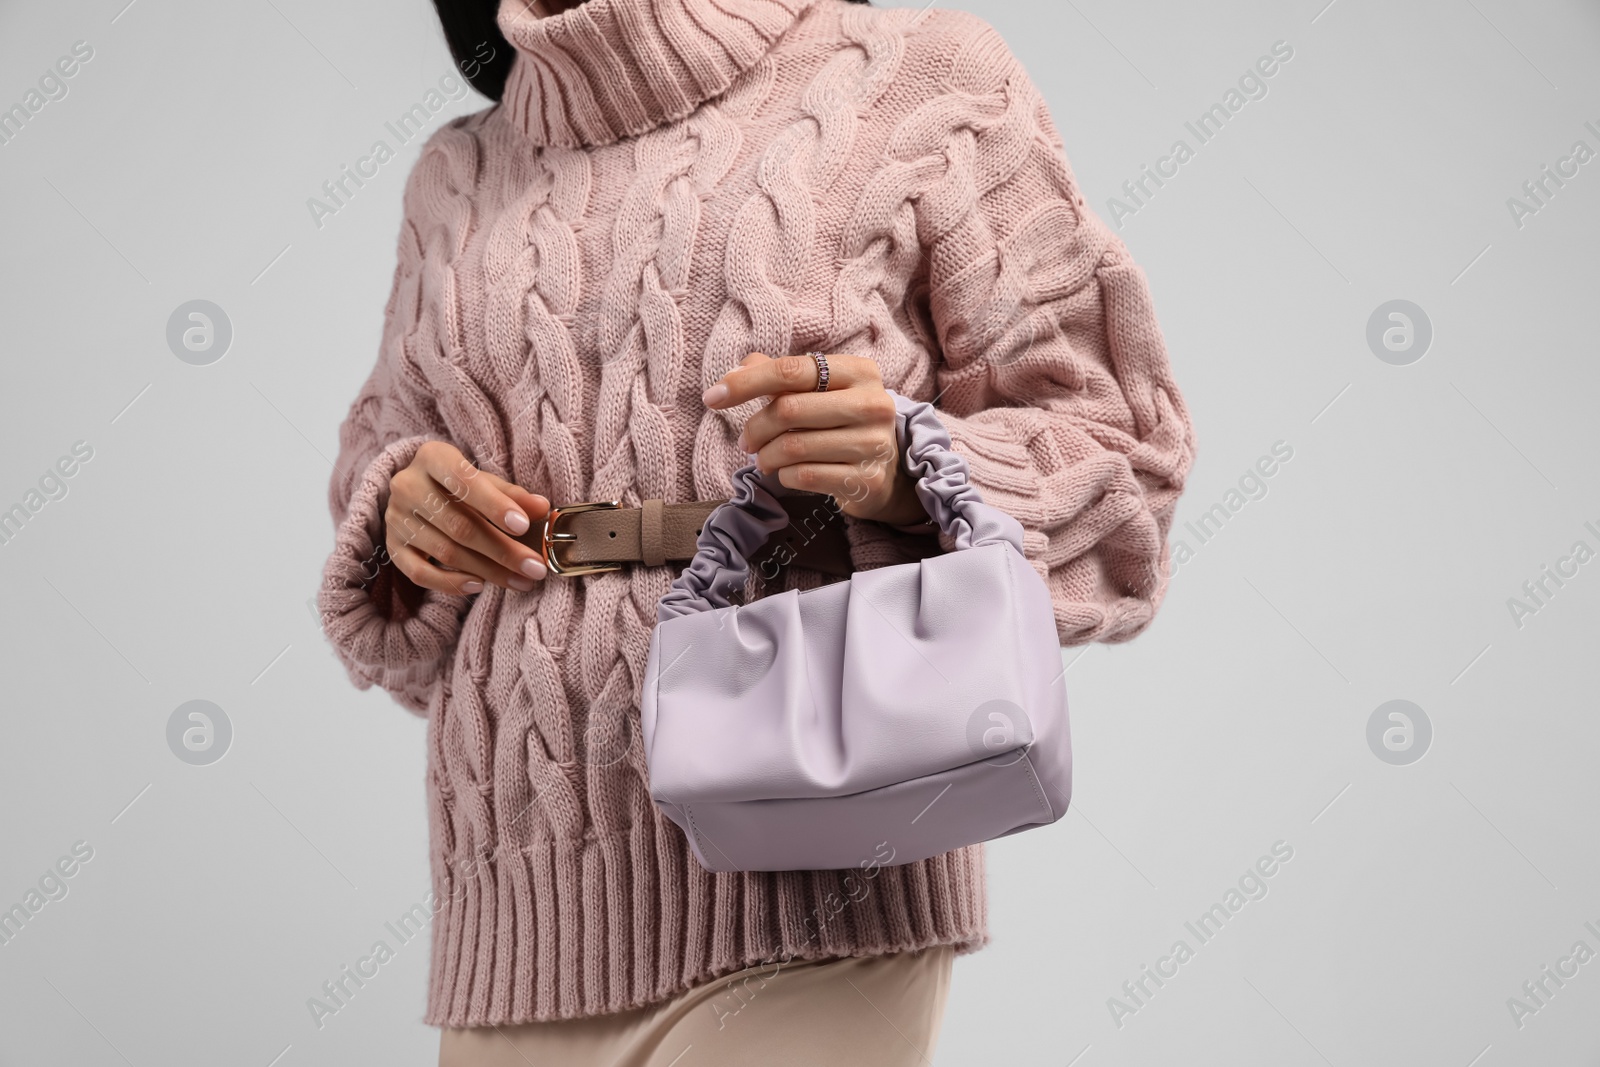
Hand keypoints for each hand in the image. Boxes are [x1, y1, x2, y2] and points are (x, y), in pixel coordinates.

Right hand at [385, 441, 550, 594]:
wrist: (418, 489)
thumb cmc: (460, 485)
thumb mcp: (485, 481)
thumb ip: (512, 494)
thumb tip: (542, 508)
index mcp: (432, 457)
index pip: (464, 481)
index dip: (495, 505)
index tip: (523, 527)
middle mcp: (407, 485)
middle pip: (459, 525)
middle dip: (502, 550)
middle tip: (535, 567)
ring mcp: (396, 518)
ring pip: (445, 551)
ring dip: (487, 571)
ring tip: (521, 581)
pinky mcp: (392, 546)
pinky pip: (419, 573)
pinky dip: (450, 583)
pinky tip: (479, 586)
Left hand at [701, 352, 929, 525]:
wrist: (886, 473)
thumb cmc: (842, 425)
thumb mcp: (818, 393)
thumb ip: (778, 376)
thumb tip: (734, 370)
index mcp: (860, 372)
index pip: (792, 371)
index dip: (746, 383)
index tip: (712, 397)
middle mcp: (872, 404)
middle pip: (788, 409)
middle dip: (755, 428)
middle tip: (746, 441)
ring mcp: (873, 444)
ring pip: (793, 447)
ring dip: (766, 456)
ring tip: (764, 459)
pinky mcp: (866, 480)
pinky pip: (804, 476)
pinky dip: (784, 476)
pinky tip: (787, 474)